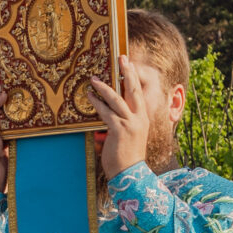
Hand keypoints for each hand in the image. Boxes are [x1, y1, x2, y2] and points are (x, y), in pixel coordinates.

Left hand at [90, 59, 148, 178]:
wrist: (130, 174)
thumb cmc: (127, 158)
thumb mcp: (129, 138)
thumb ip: (122, 124)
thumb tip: (108, 117)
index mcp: (143, 119)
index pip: (139, 94)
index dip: (134, 78)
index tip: (129, 65)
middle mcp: (139, 118)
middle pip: (133, 90)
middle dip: (127, 72)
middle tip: (122, 58)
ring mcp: (130, 123)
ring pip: (117, 99)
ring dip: (104, 87)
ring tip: (94, 78)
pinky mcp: (119, 129)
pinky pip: (106, 112)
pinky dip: (97, 103)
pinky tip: (89, 96)